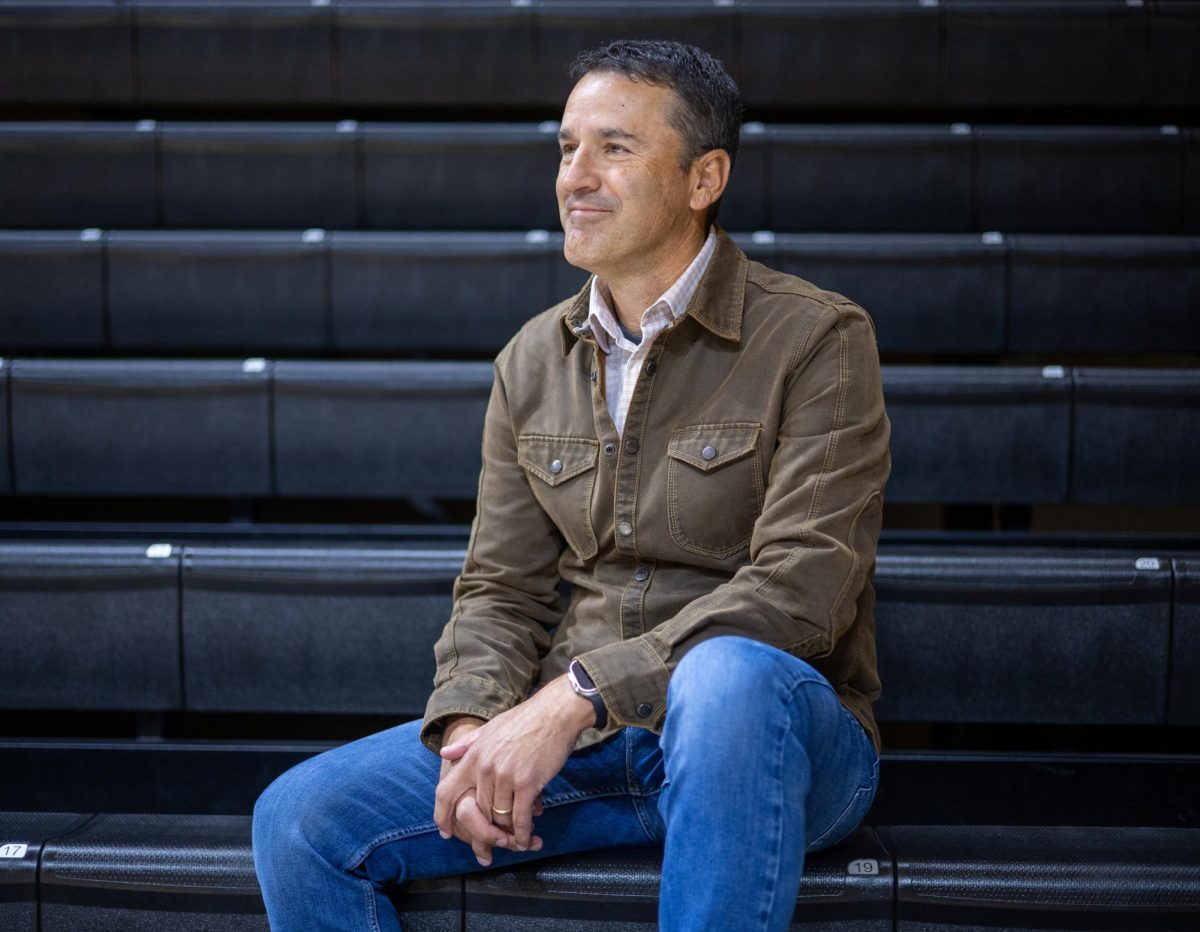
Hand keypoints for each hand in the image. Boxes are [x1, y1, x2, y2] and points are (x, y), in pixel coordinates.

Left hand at [434, 676, 594, 856]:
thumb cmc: (524, 720)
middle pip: (477, 811)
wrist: (555, 713)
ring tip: (512, 842)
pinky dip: (522, 832)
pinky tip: (525, 839)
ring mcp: (506, 776)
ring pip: (500, 816)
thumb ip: (466, 744)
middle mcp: (486, 767)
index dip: (442, 816)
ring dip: (507, 832)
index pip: (446, 791)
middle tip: (489, 847)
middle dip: (483, 832)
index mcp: (474, 755)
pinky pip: (520, 816)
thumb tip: (444, 753)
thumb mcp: (490, 729)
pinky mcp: (528, 782)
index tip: (446, 832)